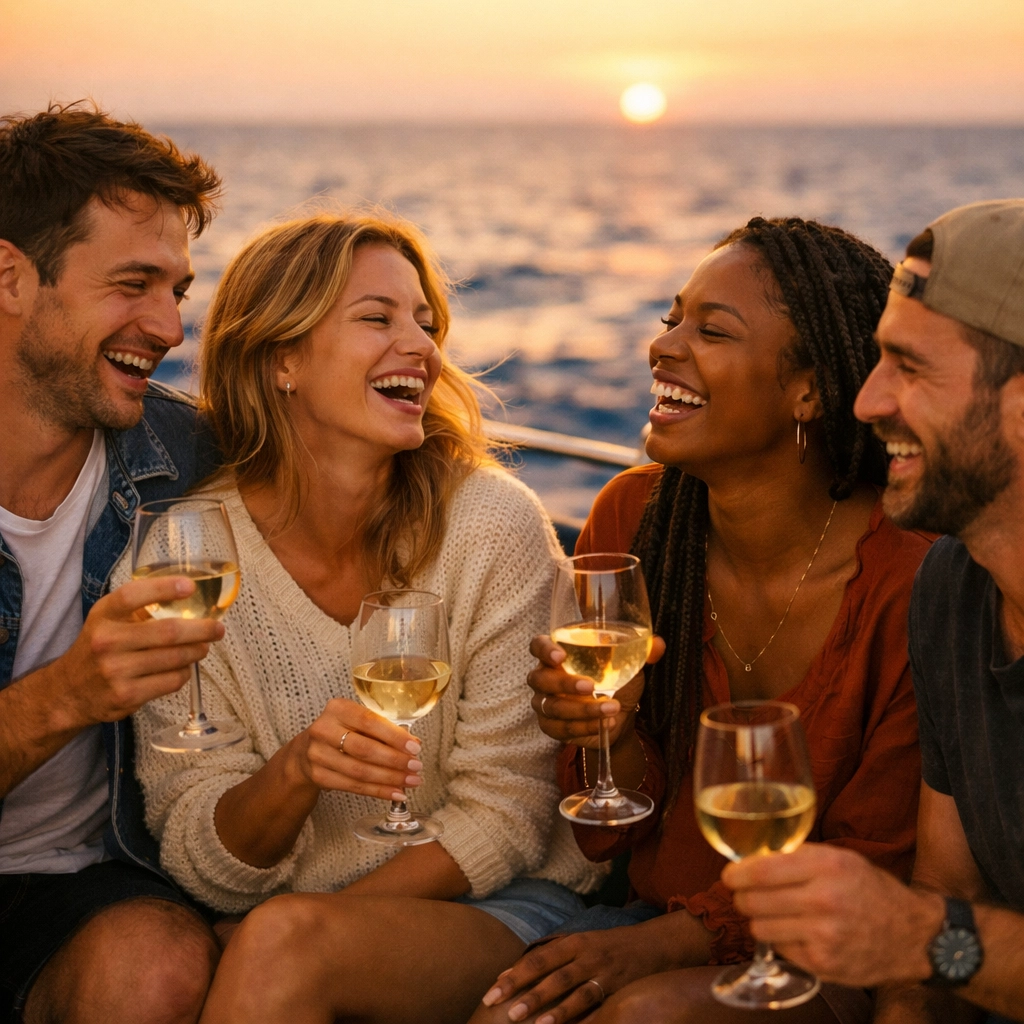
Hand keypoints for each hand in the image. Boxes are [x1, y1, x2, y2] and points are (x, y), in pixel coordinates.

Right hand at [52, 576, 224, 727]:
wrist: (69, 692)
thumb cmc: (99, 648)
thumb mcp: (107, 620)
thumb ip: (139, 608)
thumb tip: (190, 596)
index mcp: (103, 616)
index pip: (133, 596)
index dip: (164, 588)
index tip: (190, 586)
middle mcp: (107, 642)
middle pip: (167, 632)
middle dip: (201, 630)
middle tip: (217, 628)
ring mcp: (116, 671)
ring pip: (175, 659)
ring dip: (196, 652)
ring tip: (203, 647)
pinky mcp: (126, 696)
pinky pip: (171, 681)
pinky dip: (184, 673)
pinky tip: (182, 668)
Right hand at [287, 698, 424, 801]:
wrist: (305, 751)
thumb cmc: (341, 731)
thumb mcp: (357, 721)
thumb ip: (383, 728)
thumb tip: (413, 744)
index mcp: (337, 709)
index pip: (369, 722)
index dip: (393, 736)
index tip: (414, 747)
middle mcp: (324, 730)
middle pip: (364, 749)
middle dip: (395, 760)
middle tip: (416, 766)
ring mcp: (318, 755)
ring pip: (360, 772)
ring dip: (390, 779)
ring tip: (411, 781)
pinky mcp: (319, 776)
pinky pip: (354, 787)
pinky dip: (378, 791)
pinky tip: (396, 792)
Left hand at [480, 928, 664, 1023]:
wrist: (656, 945)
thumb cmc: (609, 947)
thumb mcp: (580, 943)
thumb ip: (550, 957)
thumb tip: (510, 973)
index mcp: (573, 942)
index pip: (538, 959)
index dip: (515, 975)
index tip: (492, 992)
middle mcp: (587, 955)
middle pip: (553, 974)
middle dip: (528, 993)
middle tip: (505, 1011)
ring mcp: (605, 973)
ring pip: (577, 992)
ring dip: (556, 1010)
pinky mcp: (620, 990)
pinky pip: (600, 1007)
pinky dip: (585, 1020)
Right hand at [527, 635, 663, 749]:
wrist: (619, 716)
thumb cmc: (617, 681)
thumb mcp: (630, 664)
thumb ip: (643, 652)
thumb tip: (658, 644)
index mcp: (557, 654)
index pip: (538, 645)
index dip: (544, 649)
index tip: (560, 655)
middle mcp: (545, 677)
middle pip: (540, 678)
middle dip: (564, 683)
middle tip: (591, 686)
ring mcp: (544, 703)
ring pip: (552, 707)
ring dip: (582, 709)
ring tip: (611, 708)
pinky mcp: (551, 726)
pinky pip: (561, 729)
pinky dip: (585, 727)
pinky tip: (605, 724)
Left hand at [723, 844, 945, 987]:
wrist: (913, 936)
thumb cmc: (870, 891)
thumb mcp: (839, 859)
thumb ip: (797, 857)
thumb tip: (750, 858)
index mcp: (826, 866)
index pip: (761, 870)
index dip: (737, 873)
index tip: (730, 875)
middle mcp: (823, 900)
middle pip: (753, 901)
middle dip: (742, 897)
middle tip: (745, 895)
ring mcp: (823, 935)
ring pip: (759, 928)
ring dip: (759, 920)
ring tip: (773, 914)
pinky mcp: (823, 963)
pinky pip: (779, 949)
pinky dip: (781, 940)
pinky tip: (796, 933)